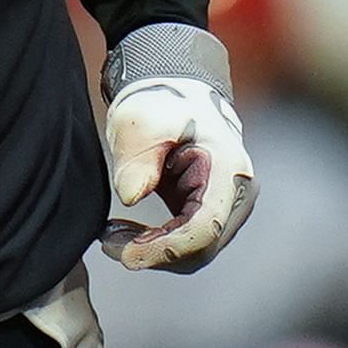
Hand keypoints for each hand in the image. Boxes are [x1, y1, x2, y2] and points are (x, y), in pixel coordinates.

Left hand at [95, 26, 257, 273]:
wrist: (175, 93)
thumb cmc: (161, 102)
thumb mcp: (141, 121)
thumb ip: (137, 157)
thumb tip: (132, 196)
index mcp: (229, 171)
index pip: (204, 229)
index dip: (165, 249)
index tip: (127, 255)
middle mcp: (238, 194)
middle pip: (201, 248)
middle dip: (154, 253)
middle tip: (109, 241)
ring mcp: (228, 205)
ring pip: (194, 251)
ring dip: (153, 251)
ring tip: (113, 235)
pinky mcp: (211, 211)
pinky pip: (188, 242)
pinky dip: (157, 244)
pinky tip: (127, 233)